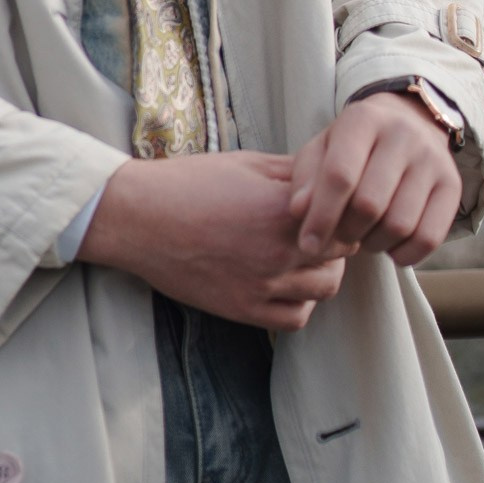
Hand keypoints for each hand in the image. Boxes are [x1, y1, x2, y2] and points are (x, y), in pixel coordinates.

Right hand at [79, 150, 353, 331]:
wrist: (139, 219)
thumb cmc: (188, 183)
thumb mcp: (246, 164)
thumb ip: (293, 173)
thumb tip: (327, 175)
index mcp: (282, 210)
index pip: (344, 220)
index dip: (343, 213)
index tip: (333, 208)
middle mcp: (279, 251)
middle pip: (340, 257)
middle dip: (337, 243)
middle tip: (322, 231)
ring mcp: (263, 285)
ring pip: (324, 290)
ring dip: (322, 273)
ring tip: (305, 258)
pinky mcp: (244, 309)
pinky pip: (295, 318)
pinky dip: (300, 303)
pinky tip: (286, 284)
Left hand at [289, 93, 460, 267]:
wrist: (406, 123)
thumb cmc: (352, 145)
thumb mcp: (321, 150)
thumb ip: (305, 179)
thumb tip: (300, 212)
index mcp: (363, 119)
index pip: (340, 175)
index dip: (321, 216)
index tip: (308, 244)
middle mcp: (403, 134)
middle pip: (369, 204)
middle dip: (346, 232)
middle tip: (338, 237)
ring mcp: (432, 159)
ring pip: (399, 224)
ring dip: (373, 244)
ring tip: (362, 236)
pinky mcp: (453, 184)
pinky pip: (429, 237)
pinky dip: (404, 254)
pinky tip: (389, 245)